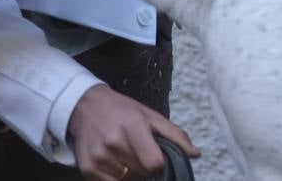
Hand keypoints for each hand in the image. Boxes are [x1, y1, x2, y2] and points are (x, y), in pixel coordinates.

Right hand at [67, 86, 198, 180]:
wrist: (86, 107)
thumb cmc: (123, 111)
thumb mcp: (152, 116)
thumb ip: (175, 136)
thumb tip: (195, 154)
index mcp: (133, 127)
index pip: (154, 163)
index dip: (160, 164)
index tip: (158, 157)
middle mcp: (113, 143)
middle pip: (142, 173)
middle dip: (147, 168)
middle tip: (142, 153)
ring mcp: (98, 157)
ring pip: (127, 180)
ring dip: (133, 174)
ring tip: (128, 156)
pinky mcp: (87, 168)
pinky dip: (118, 178)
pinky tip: (117, 163)